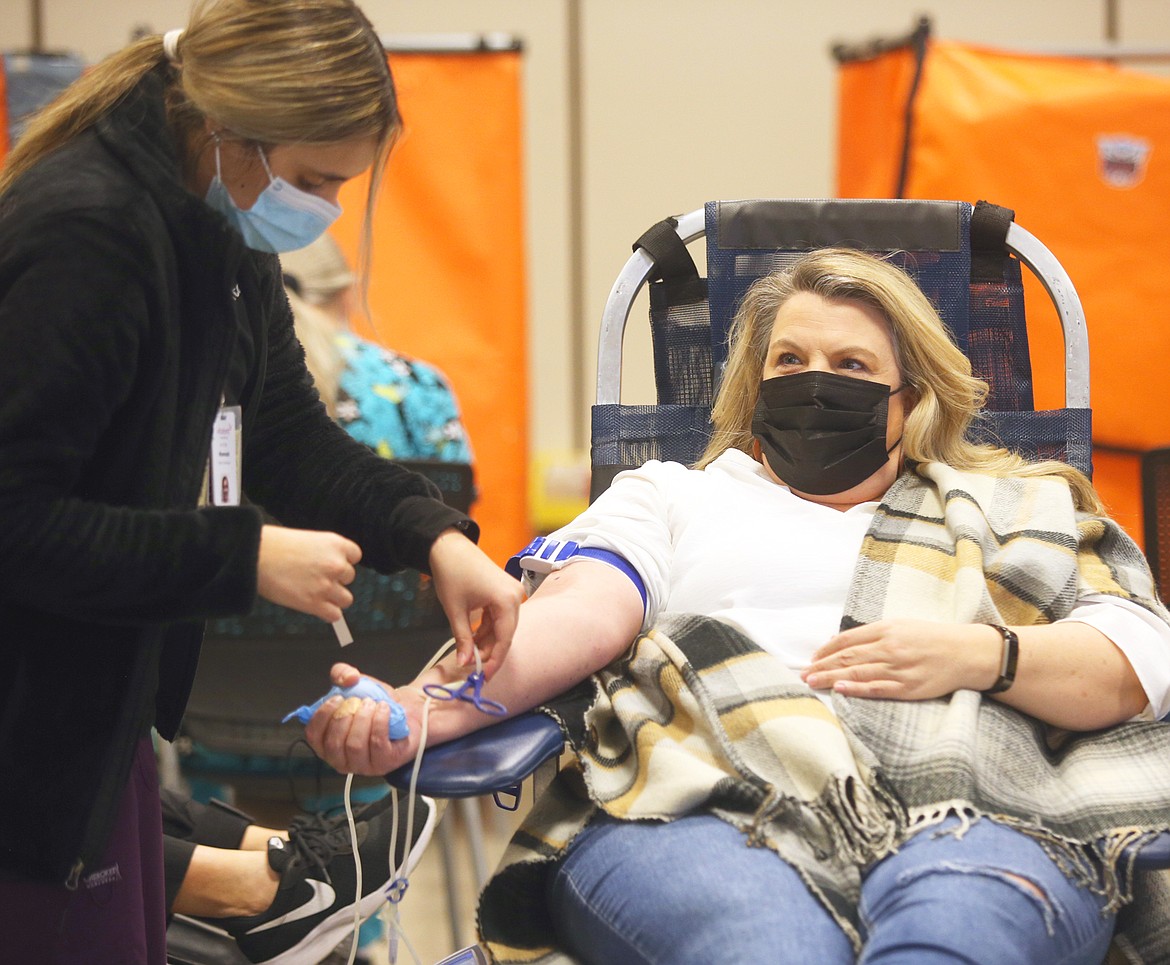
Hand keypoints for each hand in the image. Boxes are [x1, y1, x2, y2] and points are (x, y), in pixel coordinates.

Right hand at [256, 524, 361, 622]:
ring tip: (314, 594)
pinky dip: (328, 614)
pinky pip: (334, 615)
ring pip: (346, 599)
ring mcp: (326, 585)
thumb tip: (331, 569)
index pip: (355, 556)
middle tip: (314, 578)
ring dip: (333, 598)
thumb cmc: (273, 545)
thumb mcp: (307, 539)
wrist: (254, 556)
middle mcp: (336, 564)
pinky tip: (316, 608)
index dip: (342, 561)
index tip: (330, 565)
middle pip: (349, 577)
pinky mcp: (315, 604)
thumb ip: (324, 553)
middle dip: (334, 579)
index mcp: (335, 544)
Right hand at [303, 663, 422, 774]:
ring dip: (363, 718)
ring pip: (355, 746)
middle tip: (361, 701)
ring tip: (372, 704)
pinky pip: (377, 744)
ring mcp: (363, 765)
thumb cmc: (375, 703)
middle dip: (347, 716)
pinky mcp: (385, 763)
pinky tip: (384, 709)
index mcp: (327, 743)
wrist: (407, 710)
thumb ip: (341, 673)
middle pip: (334, 743)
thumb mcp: (355, 683)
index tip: (337, 698)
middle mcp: (342, 759)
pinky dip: (380, 721)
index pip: (314, 736)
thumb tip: (348, 678)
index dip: (323, 716)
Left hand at [428, 529, 523, 676]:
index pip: (505, 639)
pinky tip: (473, 639)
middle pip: (506, 634)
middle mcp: (516, 596)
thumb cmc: (452, 573)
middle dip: (489, 652)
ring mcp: (512, 593)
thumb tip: (464, 663)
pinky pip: (499, 617)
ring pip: (502, 627)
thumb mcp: (456, 610)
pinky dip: (487, 629)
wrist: (449, 547)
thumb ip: (463, 639)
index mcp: (507, 600)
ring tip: (468, 653)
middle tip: (472, 667)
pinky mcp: (506, 592)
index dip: (495, 660)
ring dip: (487, 641)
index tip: (484, 676)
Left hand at [801, 619, 1000, 699]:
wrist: (967, 653)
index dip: (826, 650)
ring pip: (858, 673)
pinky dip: (857, 689)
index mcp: (887, 629)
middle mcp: (890, 647)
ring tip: (812, 681)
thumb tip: (838, 641)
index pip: (847, 639)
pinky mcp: (909, 687)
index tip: (812, 658)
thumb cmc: (932, 638)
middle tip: (803, 673)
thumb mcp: (901, 626)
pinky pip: (878, 689)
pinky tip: (841, 689)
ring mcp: (899, 668)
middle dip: (823, 665)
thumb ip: (871, 633)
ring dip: (832, 678)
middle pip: (848, 656)